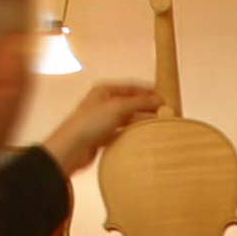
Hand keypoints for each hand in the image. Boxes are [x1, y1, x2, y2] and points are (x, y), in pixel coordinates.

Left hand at [39, 81, 157, 171]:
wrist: (72, 148)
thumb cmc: (92, 122)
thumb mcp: (119, 107)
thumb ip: (140, 102)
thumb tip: (160, 99)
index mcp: (104, 90)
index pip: (131, 87)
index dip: (148, 91)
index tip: (165, 98)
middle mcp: (103, 103)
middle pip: (130, 103)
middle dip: (147, 108)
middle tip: (165, 114)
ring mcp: (102, 120)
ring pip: (127, 118)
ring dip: (141, 121)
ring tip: (158, 126)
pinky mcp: (102, 136)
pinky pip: (122, 132)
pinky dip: (133, 133)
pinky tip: (144, 137)